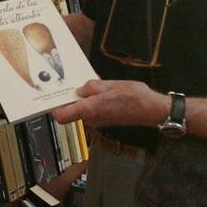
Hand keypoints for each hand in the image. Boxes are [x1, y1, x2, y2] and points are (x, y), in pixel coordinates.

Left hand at [51, 80, 169, 128]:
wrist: (152, 110)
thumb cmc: (134, 96)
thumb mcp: (111, 85)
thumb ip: (91, 87)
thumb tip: (79, 90)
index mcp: (90, 109)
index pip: (62, 116)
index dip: (55, 107)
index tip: (54, 96)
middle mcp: (91, 119)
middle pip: (70, 112)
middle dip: (70, 99)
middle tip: (72, 84)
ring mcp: (98, 121)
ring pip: (81, 111)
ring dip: (83, 100)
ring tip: (92, 86)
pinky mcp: (104, 121)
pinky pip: (91, 111)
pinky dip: (91, 103)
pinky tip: (101, 92)